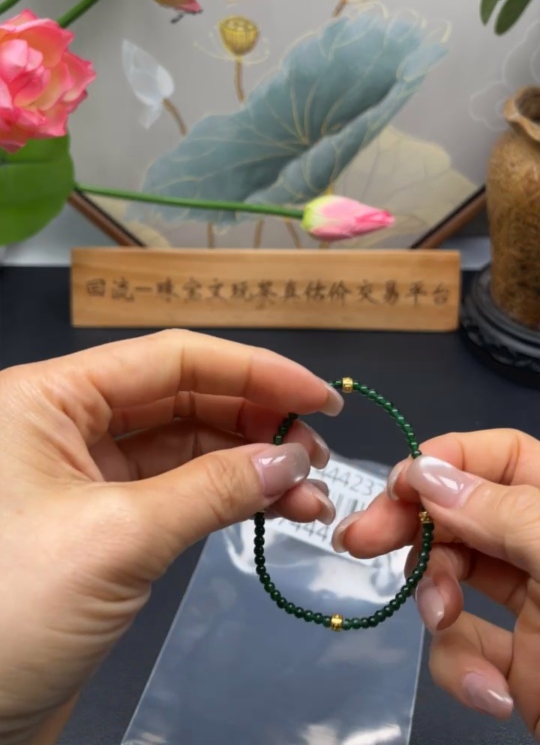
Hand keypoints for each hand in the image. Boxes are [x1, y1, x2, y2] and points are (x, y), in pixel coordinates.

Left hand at [0, 330, 341, 744]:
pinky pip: (175, 493)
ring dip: (249, 465)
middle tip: (318, 451)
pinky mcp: (100, 525)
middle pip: (181, 398)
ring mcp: (82, 476)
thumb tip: (290, 461)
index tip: (318, 395)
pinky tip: (273, 508)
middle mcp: (64, 424)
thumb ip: (211, 489)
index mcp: (49, 399)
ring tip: (308, 492)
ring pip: (184, 448)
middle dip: (255, 421)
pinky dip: (225, 498)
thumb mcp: (117, 539)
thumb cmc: (8, 613)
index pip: (169, 360)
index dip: (253, 370)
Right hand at [331, 429, 539, 739]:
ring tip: (443, 624)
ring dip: (437, 602)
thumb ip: (504, 513)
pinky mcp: (521, 666)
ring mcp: (536, 608)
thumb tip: (427, 473)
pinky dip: (463, 670)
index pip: (500, 457)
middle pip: (463, 514)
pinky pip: (467, 650)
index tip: (397, 489)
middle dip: (413, 527)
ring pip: (454, 580)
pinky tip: (491, 695)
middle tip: (358, 540)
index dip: (446, 463)